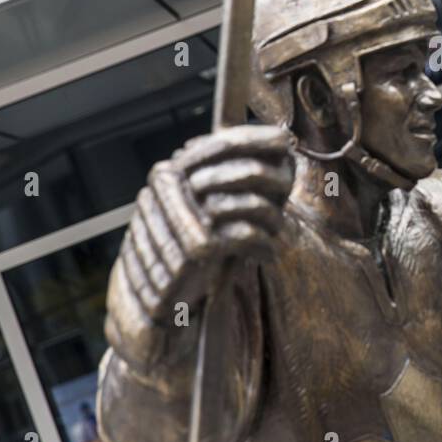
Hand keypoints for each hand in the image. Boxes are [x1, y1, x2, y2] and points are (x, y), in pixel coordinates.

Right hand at [113, 125, 294, 328]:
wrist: (153, 302)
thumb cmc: (180, 253)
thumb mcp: (195, 212)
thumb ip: (219, 182)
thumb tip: (269, 146)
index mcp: (169, 176)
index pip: (218, 146)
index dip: (253, 140)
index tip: (283, 139)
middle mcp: (170, 192)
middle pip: (238, 172)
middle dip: (270, 178)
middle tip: (288, 187)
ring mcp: (182, 219)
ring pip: (247, 203)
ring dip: (271, 215)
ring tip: (277, 227)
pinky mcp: (195, 250)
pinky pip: (244, 234)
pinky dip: (262, 243)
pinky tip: (267, 253)